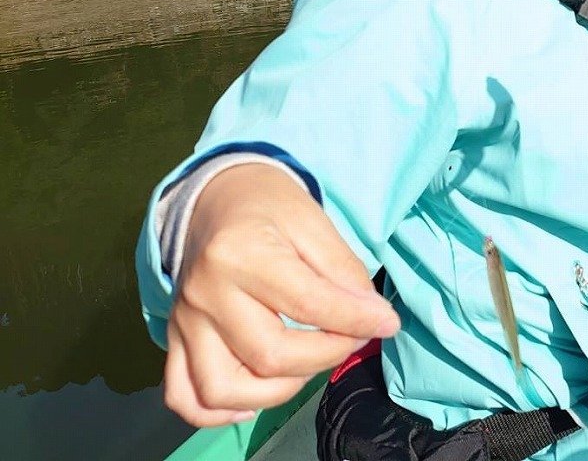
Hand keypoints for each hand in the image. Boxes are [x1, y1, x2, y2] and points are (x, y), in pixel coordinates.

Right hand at [163, 164, 399, 426]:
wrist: (217, 199)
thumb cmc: (270, 208)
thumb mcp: (314, 222)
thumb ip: (344, 272)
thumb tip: (374, 318)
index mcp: (240, 253)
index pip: (308, 305)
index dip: (356, 320)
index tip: (387, 323)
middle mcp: (205, 294)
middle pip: (270, 355)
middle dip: (326, 356)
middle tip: (351, 337)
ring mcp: (184, 322)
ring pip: (223, 389)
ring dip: (279, 391)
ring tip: (308, 363)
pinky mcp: (175, 340)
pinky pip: (185, 396)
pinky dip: (220, 411)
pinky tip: (258, 394)